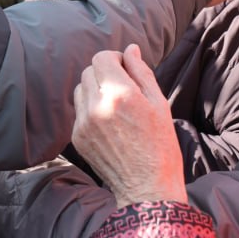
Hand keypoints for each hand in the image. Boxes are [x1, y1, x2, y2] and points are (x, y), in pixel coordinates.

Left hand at [72, 45, 185, 206]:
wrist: (147, 188)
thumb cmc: (160, 145)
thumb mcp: (159, 104)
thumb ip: (142, 72)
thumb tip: (130, 49)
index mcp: (120, 94)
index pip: (102, 58)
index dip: (114, 59)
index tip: (125, 68)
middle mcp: (97, 106)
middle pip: (89, 71)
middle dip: (105, 73)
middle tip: (124, 88)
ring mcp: (84, 123)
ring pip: (80, 89)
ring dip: (95, 89)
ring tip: (115, 106)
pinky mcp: (78, 137)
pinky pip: (79, 111)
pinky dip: (91, 109)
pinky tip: (109, 124)